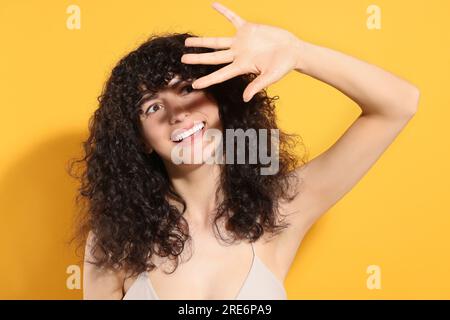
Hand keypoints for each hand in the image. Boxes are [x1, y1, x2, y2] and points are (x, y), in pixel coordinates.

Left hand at [181, 1, 303, 101]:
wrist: (293, 50)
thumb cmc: (283, 66)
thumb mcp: (270, 77)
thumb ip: (257, 86)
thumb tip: (245, 98)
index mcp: (242, 67)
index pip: (220, 75)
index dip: (208, 80)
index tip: (195, 85)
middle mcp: (237, 55)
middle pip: (213, 57)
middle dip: (198, 58)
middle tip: (183, 58)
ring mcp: (241, 42)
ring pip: (217, 41)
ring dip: (203, 41)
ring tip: (188, 41)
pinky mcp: (248, 29)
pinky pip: (233, 18)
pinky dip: (224, 12)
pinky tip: (213, 5)